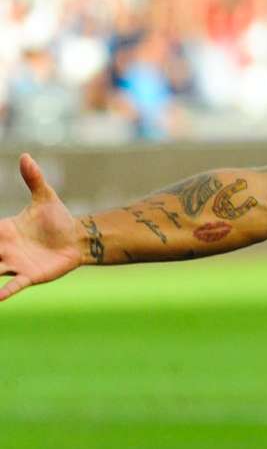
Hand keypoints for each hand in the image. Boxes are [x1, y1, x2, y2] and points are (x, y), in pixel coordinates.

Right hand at [0, 154, 81, 301]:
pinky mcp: (30, 276)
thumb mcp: (45, 198)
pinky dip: (4, 292)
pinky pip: (14, 286)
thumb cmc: (58, 219)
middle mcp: (4, 250)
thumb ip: (34, 179)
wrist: (77, 239)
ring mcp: (15, 264)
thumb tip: (26, 156)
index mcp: (3, 231)